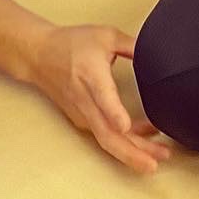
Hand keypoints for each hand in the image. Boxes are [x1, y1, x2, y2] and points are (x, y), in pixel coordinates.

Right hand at [28, 23, 171, 174]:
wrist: (39, 56)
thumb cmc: (71, 44)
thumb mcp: (106, 36)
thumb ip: (133, 46)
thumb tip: (157, 55)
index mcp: (92, 75)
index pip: (102, 98)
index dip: (114, 113)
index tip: (126, 126)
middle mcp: (86, 100)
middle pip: (106, 134)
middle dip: (131, 152)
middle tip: (155, 162)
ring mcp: (83, 114)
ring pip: (107, 140)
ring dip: (132, 152)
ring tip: (158, 156)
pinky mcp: (83, 120)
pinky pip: (105, 135)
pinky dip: (124, 142)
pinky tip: (144, 138)